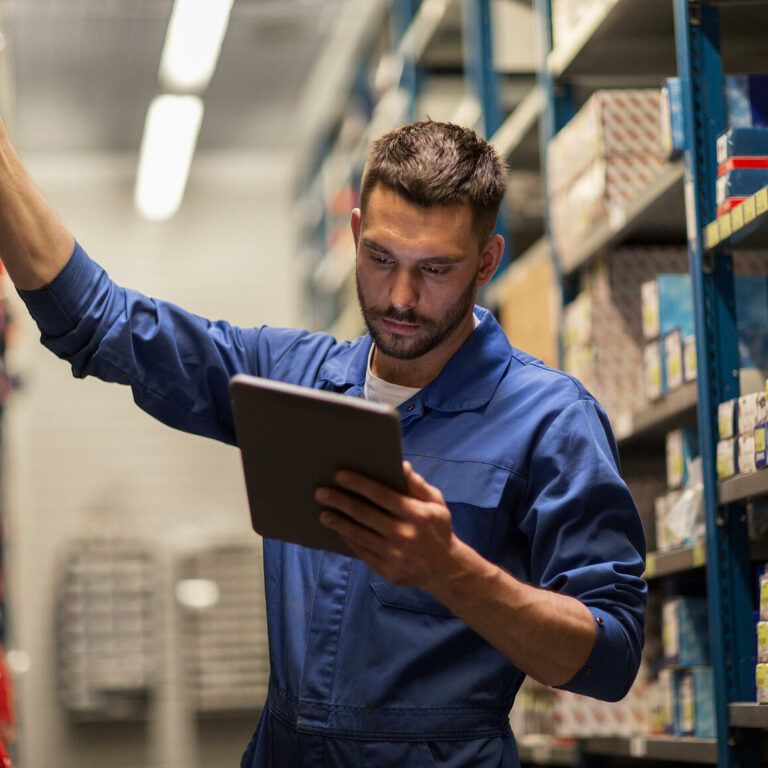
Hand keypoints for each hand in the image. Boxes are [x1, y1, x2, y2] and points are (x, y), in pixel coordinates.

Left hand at [315, 461, 458, 589]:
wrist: (446, 569)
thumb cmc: (437, 528)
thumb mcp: (435, 503)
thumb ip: (417, 484)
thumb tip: (401, 465)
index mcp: (416, 514)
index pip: (381, 495)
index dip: (359, 484)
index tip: (339, 475)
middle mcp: (403, 534)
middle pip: (364, 514)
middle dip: (339, 501)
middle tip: (321, 492)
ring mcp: (394, 555)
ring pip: (358, 534)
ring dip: (337, 522)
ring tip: (323, 513)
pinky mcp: (386, 570)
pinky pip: (361, 551)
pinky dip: (347, 539)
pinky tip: (339, 530)